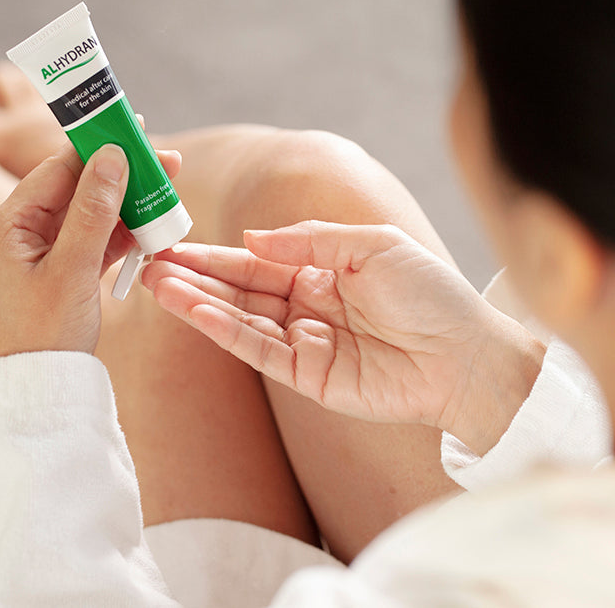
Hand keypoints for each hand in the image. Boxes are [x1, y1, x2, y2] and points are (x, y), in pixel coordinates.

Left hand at [0, 142, 180, 363]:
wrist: (28, 397)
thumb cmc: (39, 336)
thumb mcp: (71, 270)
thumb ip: (93, 211)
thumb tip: (112, 156)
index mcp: (6, 224)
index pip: (59, 169)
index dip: (100, 147)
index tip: (138, 129)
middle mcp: (16, 232)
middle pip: (77, 188)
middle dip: (123, 176)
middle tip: (169, 163)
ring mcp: (36, 254)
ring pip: (89, 216)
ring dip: (127, 208)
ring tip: (169, 197)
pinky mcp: (55, 275)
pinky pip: (91, 243)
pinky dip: (120, 238)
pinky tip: (153, 230)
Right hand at [141, 221, 544, 453]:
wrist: (468, 356)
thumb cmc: (433, 294)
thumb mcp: (374, 246)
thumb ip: (311, 241)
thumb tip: (252, 238)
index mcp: (328, 273)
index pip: (260, 261)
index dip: (218, 254)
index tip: (174, 244)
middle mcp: (312, 307)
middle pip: (241, 290)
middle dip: (195, 278)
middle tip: (146, 265)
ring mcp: (309, 343)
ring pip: (242, 320)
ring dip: (198, 303)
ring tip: (155, 284)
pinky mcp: (310, 377)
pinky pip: (260, 350)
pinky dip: (226, 331)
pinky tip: (195, 311)